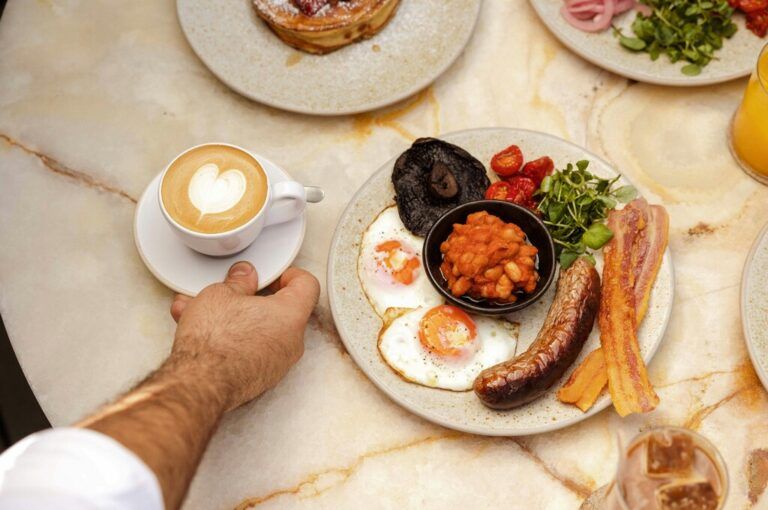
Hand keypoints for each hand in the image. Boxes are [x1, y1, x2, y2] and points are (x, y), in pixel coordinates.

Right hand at [167, 262, 319, 410]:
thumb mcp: (220, 294)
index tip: (272, 276)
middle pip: (283, 310)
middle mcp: (292, 342)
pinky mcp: (262, 379)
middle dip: (254, 298)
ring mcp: (278, 363)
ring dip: (236, 319)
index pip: (307, 286)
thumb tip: (244, 276)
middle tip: (234, 292)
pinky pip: (253, 350)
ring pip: (262, 331)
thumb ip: (239, 282)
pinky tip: (205, 334)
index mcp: (290, 315)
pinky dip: (234, 340)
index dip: (290, 275)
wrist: (198, 384)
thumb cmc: (213, 341)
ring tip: (204, 311)